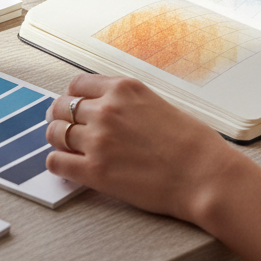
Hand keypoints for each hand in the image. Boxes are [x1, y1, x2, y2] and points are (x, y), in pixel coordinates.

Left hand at [46, 76, 260, 260]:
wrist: (205, 175)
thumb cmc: (193, 144)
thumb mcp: (159, 104)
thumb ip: (129, 103)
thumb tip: (111, 110)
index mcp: (124, 89)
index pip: (77, 84)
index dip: (72, 97)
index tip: (72, 106)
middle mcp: (107, 109)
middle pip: (60, 107)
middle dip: (59, 117)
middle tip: (63, 128)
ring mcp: (98, 140)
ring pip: (54, 133)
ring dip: (57, 140)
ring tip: (65, 148)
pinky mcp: (95, 171)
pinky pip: (57, 163)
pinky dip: (57, 164)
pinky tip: (67, 167)